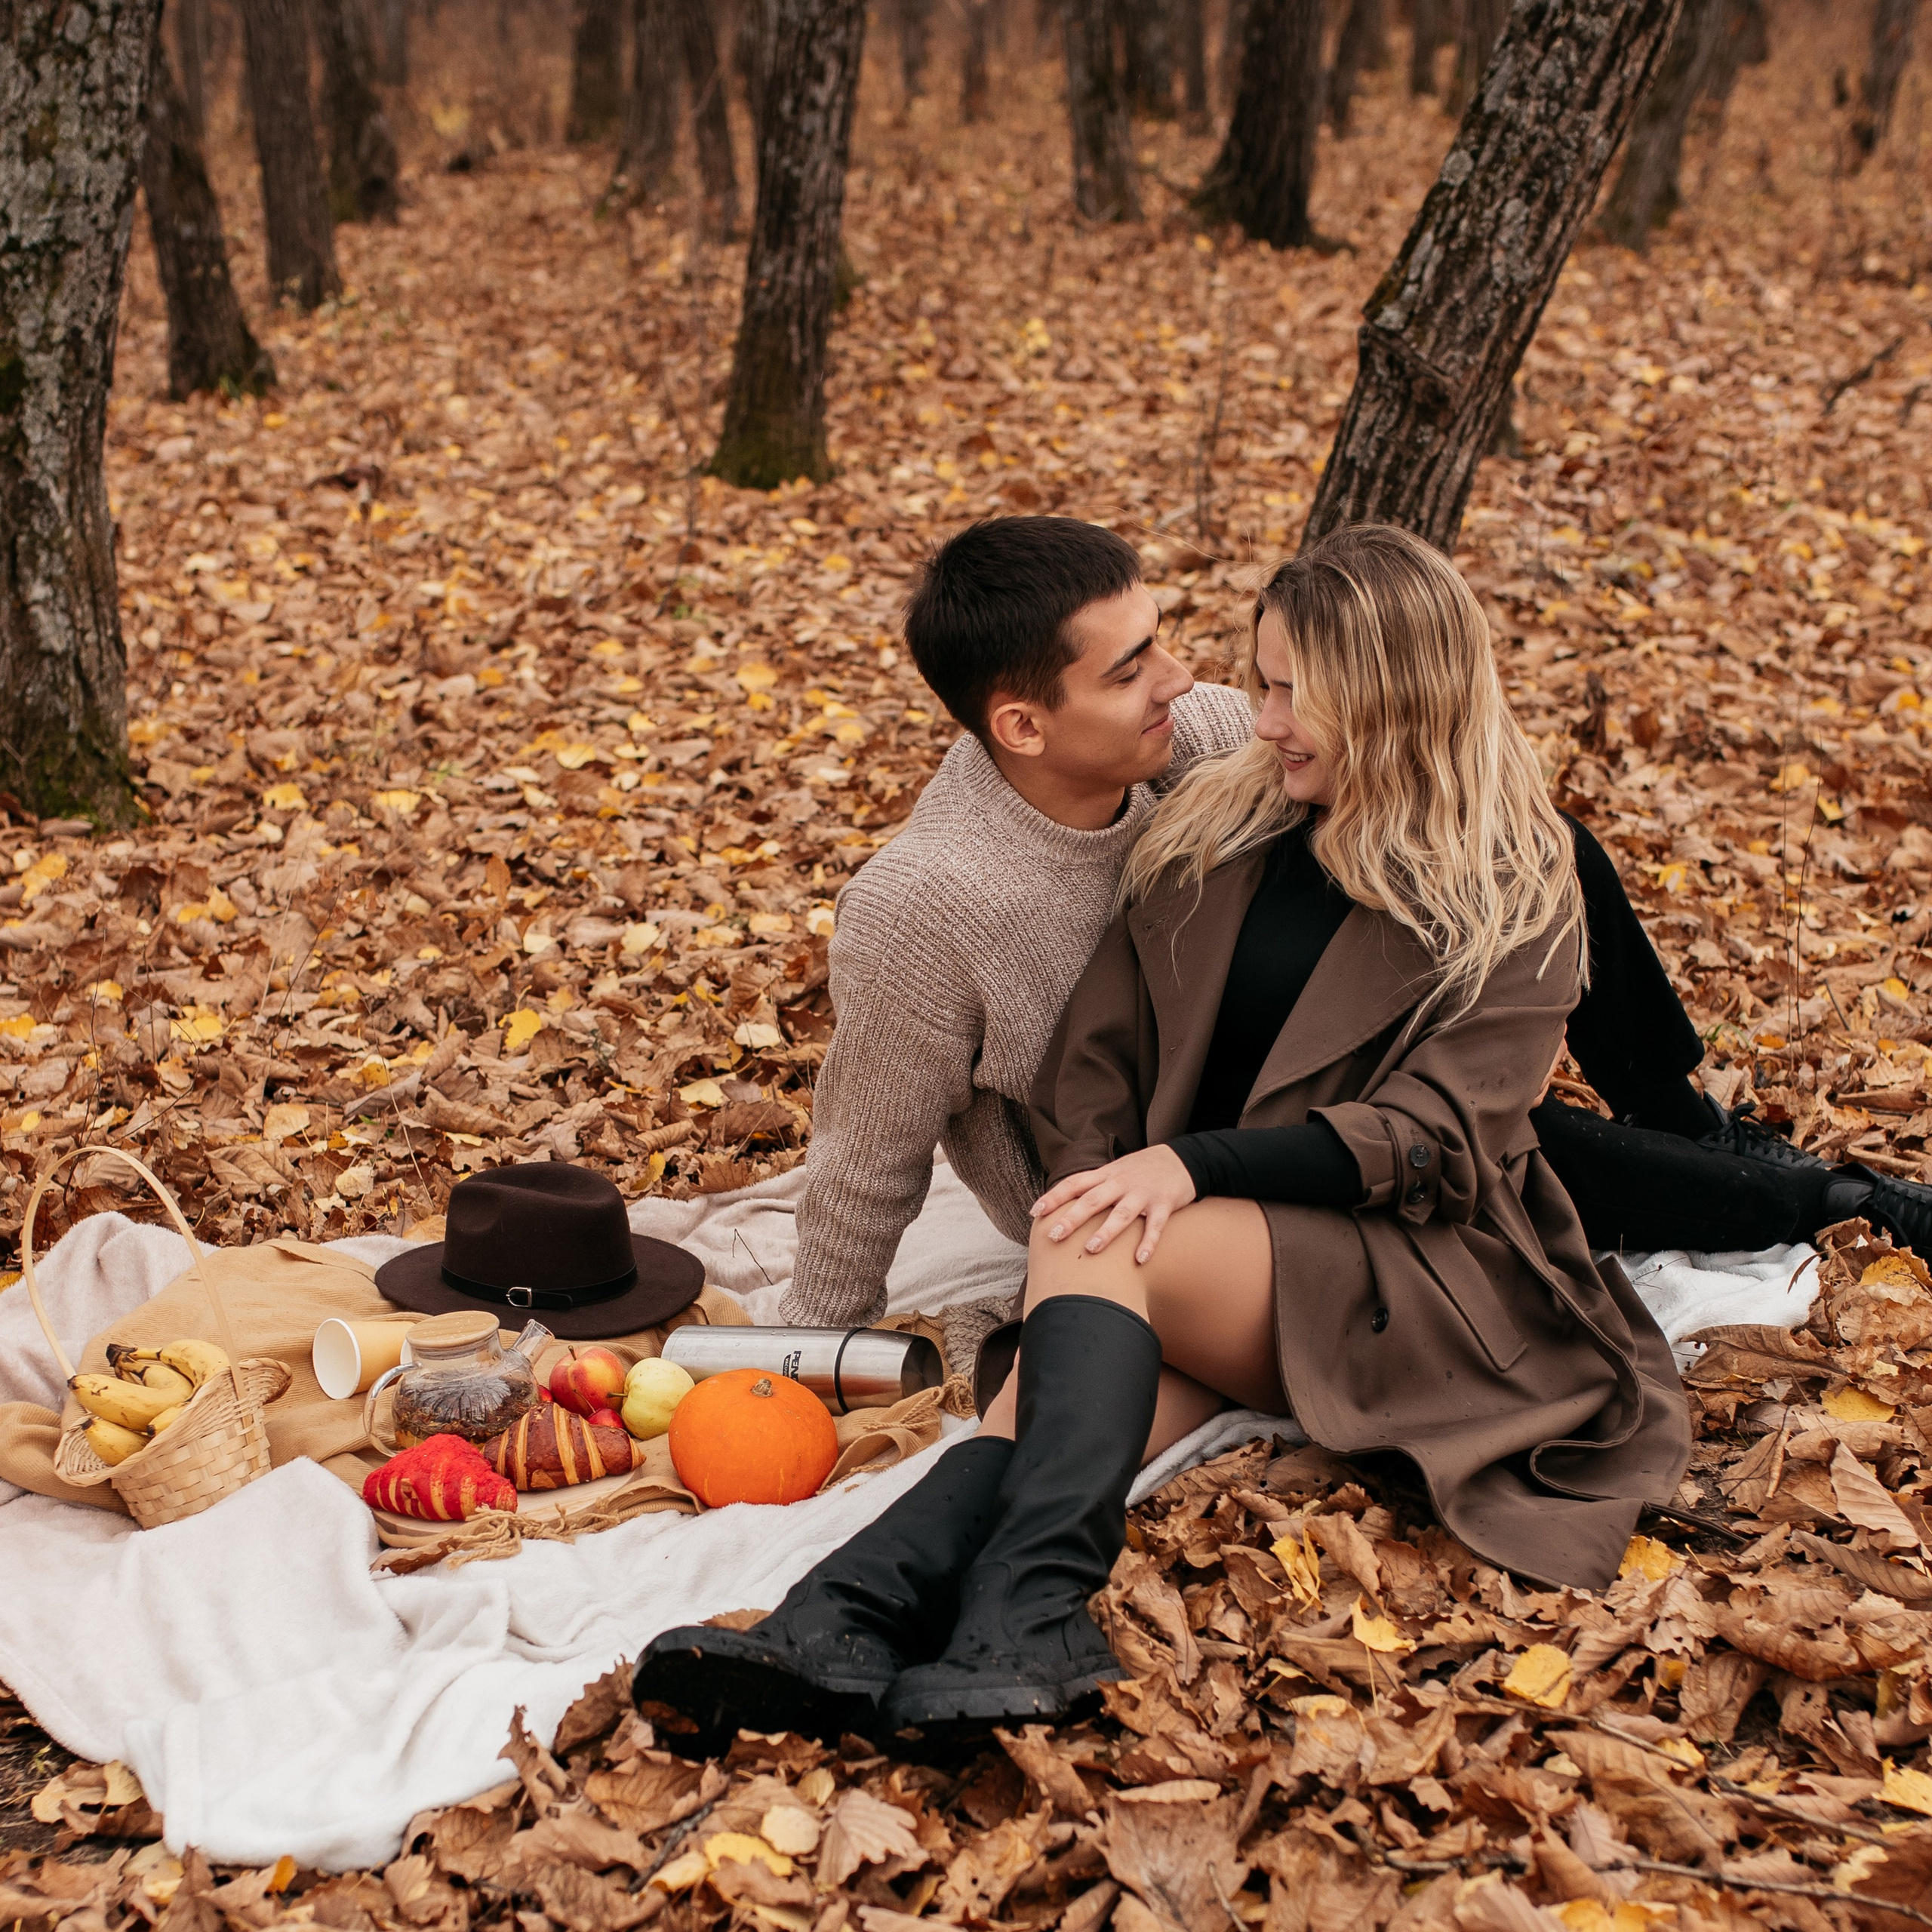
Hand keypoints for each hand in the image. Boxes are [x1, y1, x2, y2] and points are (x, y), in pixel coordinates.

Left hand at [1031, 1145, 1197, 1264]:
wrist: (1182, 1159)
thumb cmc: (1142, 1169)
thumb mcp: (1115, 1171)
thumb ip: (1094, 1186)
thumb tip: (1064, 1205)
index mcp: (1106, 1175)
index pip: (1074, 1183)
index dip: (1054, 1197)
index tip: (1035, 1212)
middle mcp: (1121, 1183)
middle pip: (1093, 1200)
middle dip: (1073, 1218)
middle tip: (1055, 1236)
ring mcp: (1143, 1194)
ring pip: (1122, 1213)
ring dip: (1106, 1232)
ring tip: (1091, 1249)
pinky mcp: (1164, 1204)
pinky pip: (1155, 1226)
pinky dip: (1148, 1243)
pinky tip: (1140, 1259)